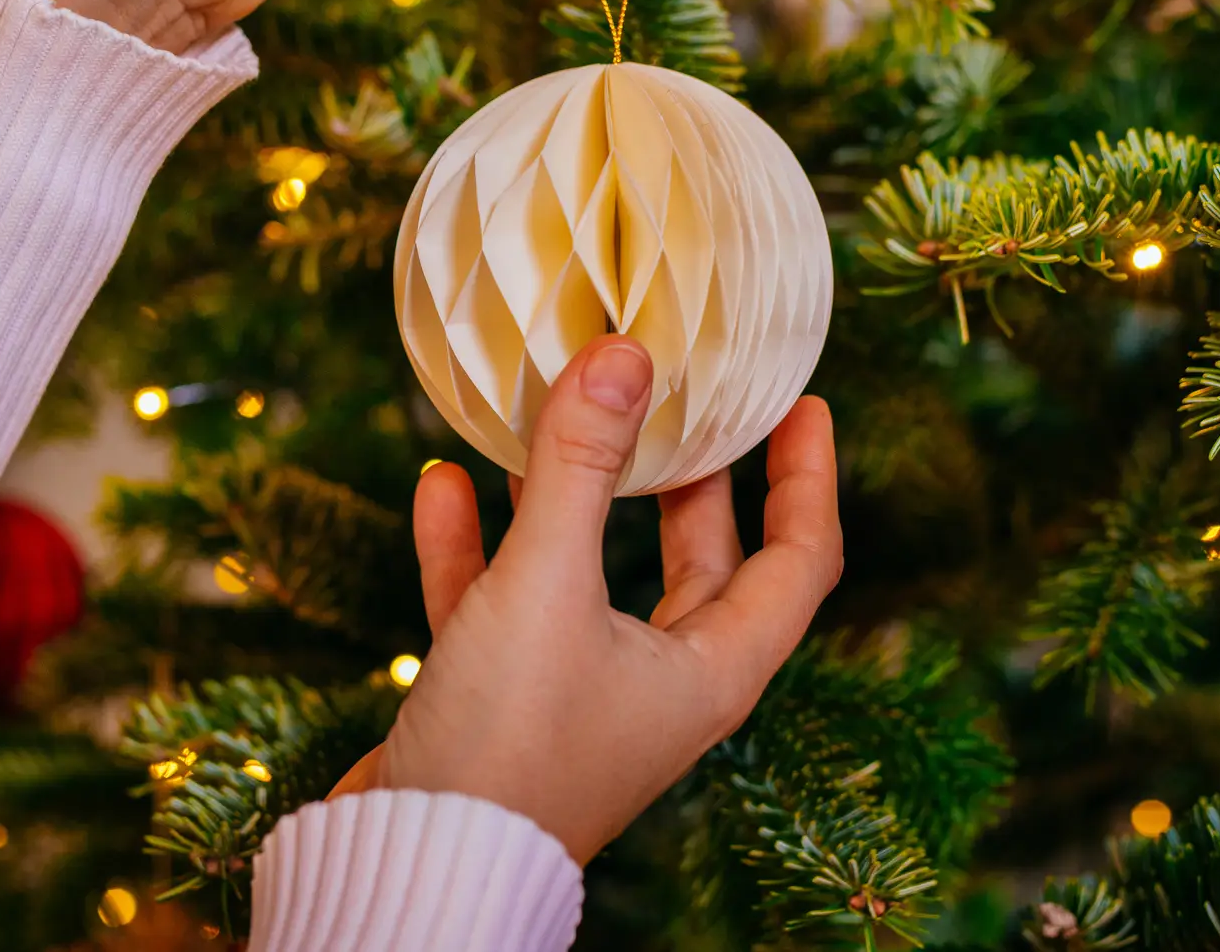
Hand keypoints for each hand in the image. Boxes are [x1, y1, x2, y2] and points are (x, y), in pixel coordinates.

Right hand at [333, 337, 841, 862]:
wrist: (411, 866)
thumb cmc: (507, 740)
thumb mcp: (547, 584)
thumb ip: (581, 467)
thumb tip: (624, 354)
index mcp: (710, 669)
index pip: (799, 560)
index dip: (808, 477)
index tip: (801, 402)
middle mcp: (658, 683)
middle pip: (697, 560)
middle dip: (687, 475)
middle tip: (678, 394)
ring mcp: (578, 694)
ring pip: (590, 574)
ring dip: (568, 498)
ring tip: (552, 415)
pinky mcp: (500, 702)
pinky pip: (500, 604)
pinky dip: (475, 546)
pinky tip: (440, 483)